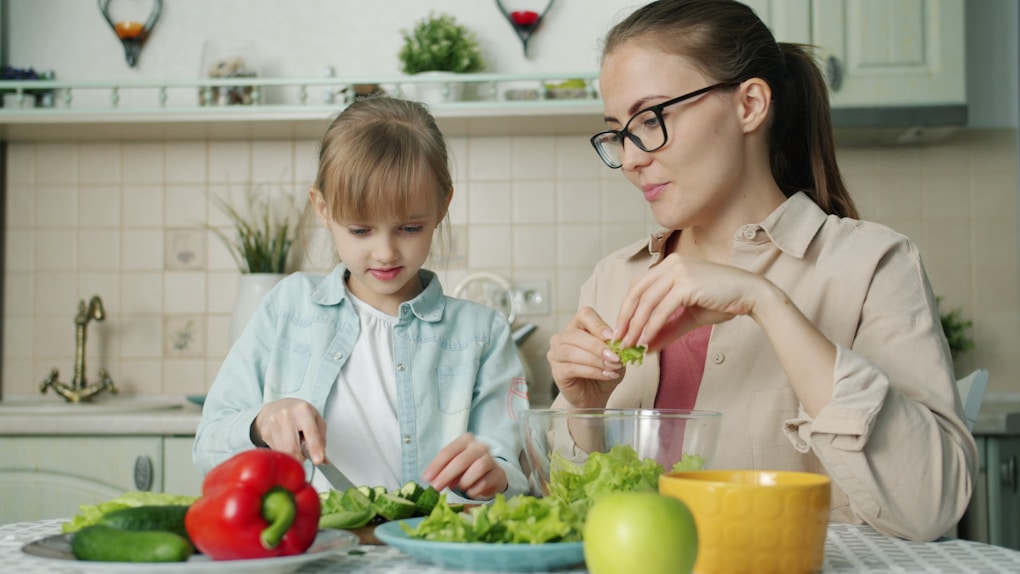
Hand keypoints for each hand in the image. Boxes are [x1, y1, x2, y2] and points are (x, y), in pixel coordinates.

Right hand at [251, 398, 327, 463]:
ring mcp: (273, 422)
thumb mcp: (315, 420)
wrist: (276, 407)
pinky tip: (284, 441)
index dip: (315, 448)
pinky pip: (276, 450)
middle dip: (300, 457)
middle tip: (304, 454)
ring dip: (292, 455)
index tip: (318, 460)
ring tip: (294, 444)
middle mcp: (287, 414)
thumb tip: (324, 460)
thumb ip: (321, 439)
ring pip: (284, 452)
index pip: (311, 432)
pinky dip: (283, 451)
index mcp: (303, 410)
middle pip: (293, 448)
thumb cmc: (299, 414)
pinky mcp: (265, 431)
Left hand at [422, 433, 507, 499]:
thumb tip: (431, 480)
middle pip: (461, 460)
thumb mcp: (452, 466)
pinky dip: (474, 489)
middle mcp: (479, 446)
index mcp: (465, 440)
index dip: (436, 466)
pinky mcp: (498, 474)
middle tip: (436, 488)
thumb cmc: (467, 468)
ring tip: (459, 487)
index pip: (448, 452)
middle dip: (446, 475)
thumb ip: (442, 470)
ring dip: (464, 481)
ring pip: (478, 468)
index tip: (426, 478)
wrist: (490, 475)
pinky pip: (485, 482)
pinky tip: (470, 491)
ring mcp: (491, 459)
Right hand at [547, 306, 624, 407]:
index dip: (598, 325)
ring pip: (571, 351)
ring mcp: (556, 353)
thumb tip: (618, 340)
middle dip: (598, 346)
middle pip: (576, 334)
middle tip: (615, 357)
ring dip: (595, 359)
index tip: (613, 337)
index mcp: (578, 326)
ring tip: (612, 367)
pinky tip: (605, 375)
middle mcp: (563, 337)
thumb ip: (614, 346)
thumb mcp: (614, 355)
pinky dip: (591, 371)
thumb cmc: (603, 371)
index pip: (585, 315)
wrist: (596, 395)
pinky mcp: (556, 371)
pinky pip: (571, 367)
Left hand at [614, 254, 764, 351]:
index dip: (626, 308)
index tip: (621, 329)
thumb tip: (647, 346)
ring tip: (631, 345)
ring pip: (647, 302)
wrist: (751, 295)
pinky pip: (662, 309)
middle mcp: (672, 264)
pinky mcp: (687, 284)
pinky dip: (651, 327)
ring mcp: (679, 272)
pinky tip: (646, 341)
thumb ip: (667, 328)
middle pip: (637, 292)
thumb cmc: (723, 301)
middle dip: (626, 318)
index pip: (638, 286)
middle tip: (619, 339)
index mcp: (670, 264)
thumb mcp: (689, 315)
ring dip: (636, 326)